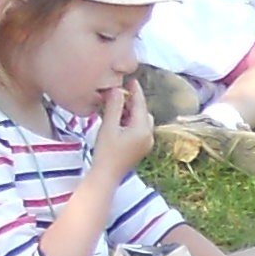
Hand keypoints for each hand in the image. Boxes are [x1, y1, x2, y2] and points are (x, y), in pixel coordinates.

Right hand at [84, 78, 154, 193]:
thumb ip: (114, 106)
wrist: (106, 176)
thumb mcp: (108, 126)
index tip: (131, 79)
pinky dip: (131, 121)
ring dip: (132, 112)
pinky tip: (118, 120)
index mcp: (143, 129)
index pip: (141, 104)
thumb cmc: (106, 152)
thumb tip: (117, 89)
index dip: (136, 91)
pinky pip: (139, 129)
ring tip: (116, 106)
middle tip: (119, 93)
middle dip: (133, 102)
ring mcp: (146, 143)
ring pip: (142, 121)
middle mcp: (148, 136)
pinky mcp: (140, 148)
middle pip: (144, 112)